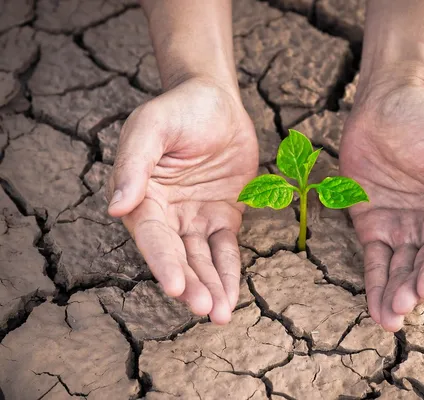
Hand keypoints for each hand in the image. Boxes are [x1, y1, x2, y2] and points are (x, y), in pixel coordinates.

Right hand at [107, 78, 257, 323]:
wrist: (217, 100)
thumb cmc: (180, 109)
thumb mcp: (153, 126)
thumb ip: (134, 163)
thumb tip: (116, 207)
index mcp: (142, 196)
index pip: (152, 237)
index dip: (163, 262)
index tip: (176, 286)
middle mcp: (166, 214)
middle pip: (178, 257)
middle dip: (191, 285)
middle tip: (207, 309)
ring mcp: (194, 218)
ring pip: (201, 261)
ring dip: (211, 287)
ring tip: (221, 314)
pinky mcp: (222, 217)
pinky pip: (225, 250)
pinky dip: (229, 272)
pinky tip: (232, 296)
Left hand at [340, 83, 423, 331]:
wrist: (384, 104)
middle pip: (422, 263)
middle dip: (412, 288)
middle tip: (401, 308)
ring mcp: (401, 226)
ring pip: (399, 269)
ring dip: (394, 294)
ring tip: (388, 319)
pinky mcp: (372, 225)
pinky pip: (374, 259)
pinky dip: (374, 283)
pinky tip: (375, 307)